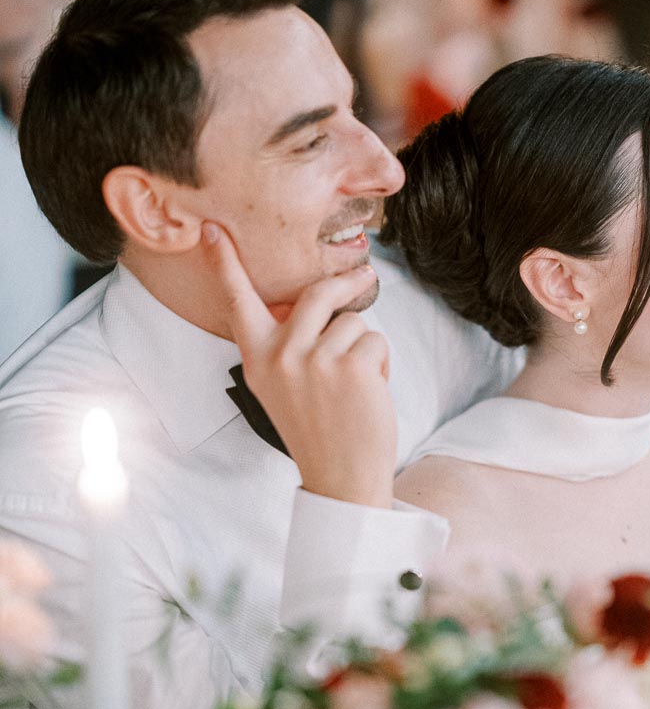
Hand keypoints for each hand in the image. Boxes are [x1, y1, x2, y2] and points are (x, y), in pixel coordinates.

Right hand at [203, 223, 397, 508]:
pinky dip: (379, 364)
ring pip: (352, 321)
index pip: (237, 302)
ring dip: (363, 347)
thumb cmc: (319, 430)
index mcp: (257, 359)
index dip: (224, 264)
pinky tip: (367, 394)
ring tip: (355, 384)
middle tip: (366, 275)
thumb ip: (290, 346)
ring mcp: (314, 360)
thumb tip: (320, 300)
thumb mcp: (285, 387)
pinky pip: (375, 341)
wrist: (341, 478)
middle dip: (345, 284)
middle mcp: (279, 356)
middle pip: (315, 293)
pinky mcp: (350, 366)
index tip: (211, 230)